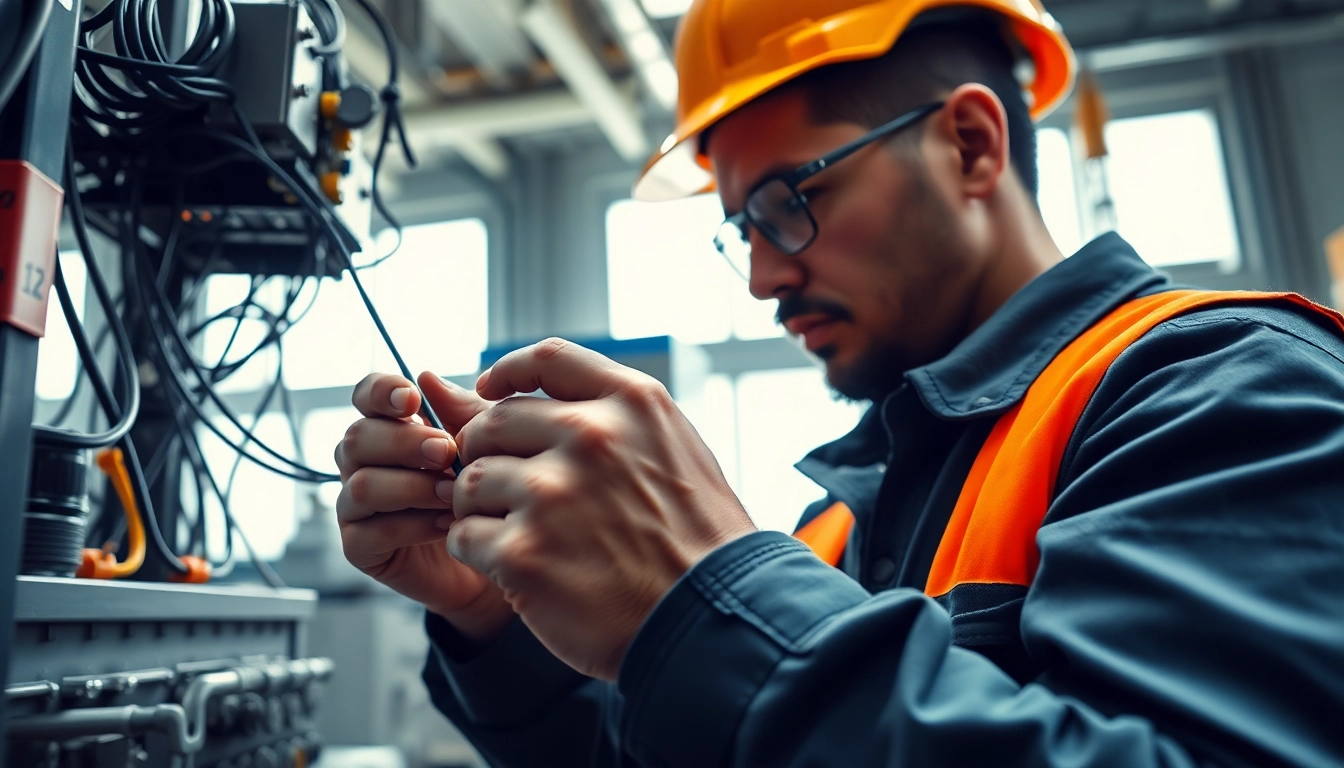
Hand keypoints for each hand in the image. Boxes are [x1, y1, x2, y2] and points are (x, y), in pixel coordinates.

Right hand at [335, 372, 513, 643]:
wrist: (498, 553)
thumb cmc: (489, 490)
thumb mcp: (485, 444)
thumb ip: (461, 412)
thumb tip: (427, 377)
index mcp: (389, 426)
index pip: (365, 395)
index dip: (380, 391)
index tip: (412, 399)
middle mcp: (363, 462)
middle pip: (357, 438)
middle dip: (404, 443)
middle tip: (447, 453)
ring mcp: (355, 505)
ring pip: (362, 484)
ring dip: (412, 486)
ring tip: (453, 494)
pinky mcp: (360, 547)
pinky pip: (372, 530)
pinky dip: (413, 525)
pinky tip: (447, 525)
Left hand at [447, 339, 756, 679]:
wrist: (711, 621)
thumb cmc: (695, 542)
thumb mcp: (674, 452)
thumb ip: (610, 418)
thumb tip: (529, 392)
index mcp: (632, 405)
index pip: (549, 358)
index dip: (508, 371)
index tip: (489, 391)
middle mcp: (590, 437)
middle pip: (494, 423)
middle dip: (486, 453)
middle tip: (504, 489)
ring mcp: (553, 494)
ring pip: (472, 481)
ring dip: (480, 507)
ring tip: (514, 532)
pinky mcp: (524, 553)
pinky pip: (466, 536)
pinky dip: (480, 552)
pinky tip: (515, 567)